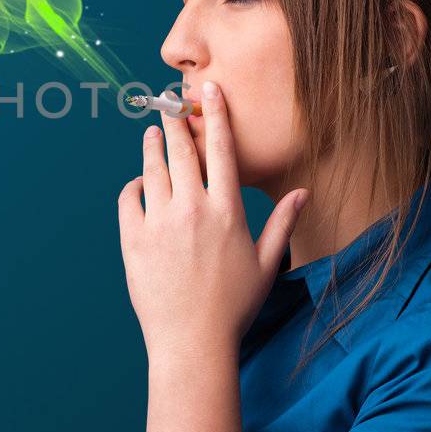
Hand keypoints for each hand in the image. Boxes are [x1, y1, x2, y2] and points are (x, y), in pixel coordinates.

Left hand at [117, 81, 308, 363]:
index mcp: (227, 211)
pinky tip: (139, 182)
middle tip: (170, 104)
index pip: (222, 149)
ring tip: (153, 133)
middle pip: (181, 150)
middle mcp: (192, 209)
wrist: (192, 342)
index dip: (215, 114)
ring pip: (152, 167)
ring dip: (152, 145)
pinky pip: (128, 198)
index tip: (207, 89)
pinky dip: (133, 185)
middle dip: (176, 122)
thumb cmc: (234, 306)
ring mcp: (159, 223)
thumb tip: (302, 193)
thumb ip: (282, 223)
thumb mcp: (266, 264)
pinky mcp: (132, 239)